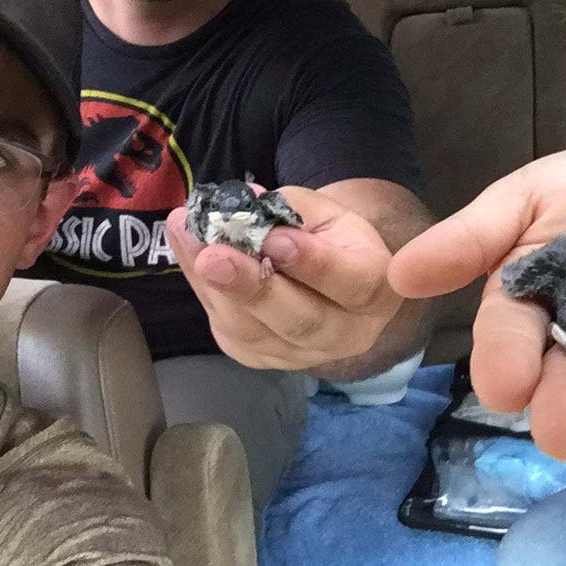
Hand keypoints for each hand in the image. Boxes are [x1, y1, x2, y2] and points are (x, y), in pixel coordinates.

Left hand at [166, 185, 401, 369]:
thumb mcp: (324, 211)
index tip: (275, 238)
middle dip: (252, 288)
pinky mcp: (264, 359)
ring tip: (188, 240)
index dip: (313, 264)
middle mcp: (347, 333)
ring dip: (214, 287)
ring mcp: (303, 355)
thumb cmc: (330, 236)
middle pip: (300, 321)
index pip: (352, 284)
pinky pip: (230, 332)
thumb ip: (289, 209)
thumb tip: (243, 207)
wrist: (326, 274)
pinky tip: (190, 255)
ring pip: (255, 332)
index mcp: (377, 290)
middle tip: (214, 257)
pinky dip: (205, 292)